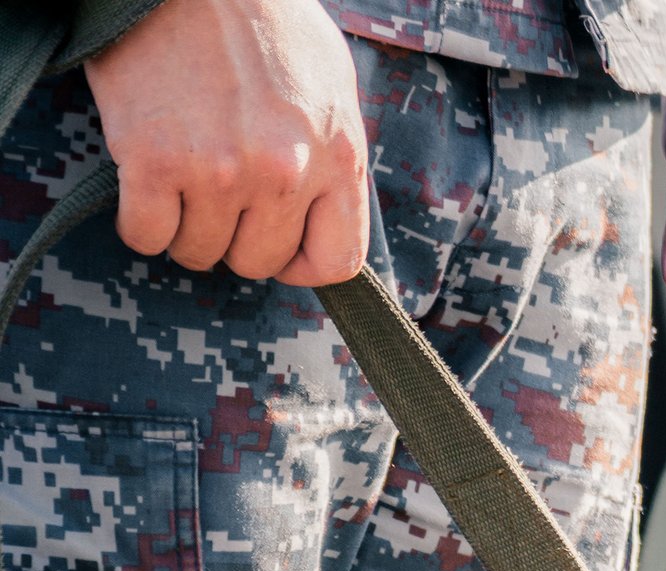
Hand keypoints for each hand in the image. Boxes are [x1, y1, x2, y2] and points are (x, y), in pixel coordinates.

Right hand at [84, 0, 368, 285]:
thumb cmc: (262, 18)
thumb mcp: (330, 83)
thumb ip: (335, 154)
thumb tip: (328, 213)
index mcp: (337, 156)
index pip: (337, 261)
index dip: (301, 263)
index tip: (278, 247)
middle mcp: (284, 172)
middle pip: (258, 262)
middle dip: (236, 239)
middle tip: (219, 198)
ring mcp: (220, 171)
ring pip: (200, 253)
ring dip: (186, 228)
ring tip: (184, 181)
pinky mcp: (153, 161)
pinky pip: (145, 236)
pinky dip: (140, 224)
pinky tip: (145, 187)